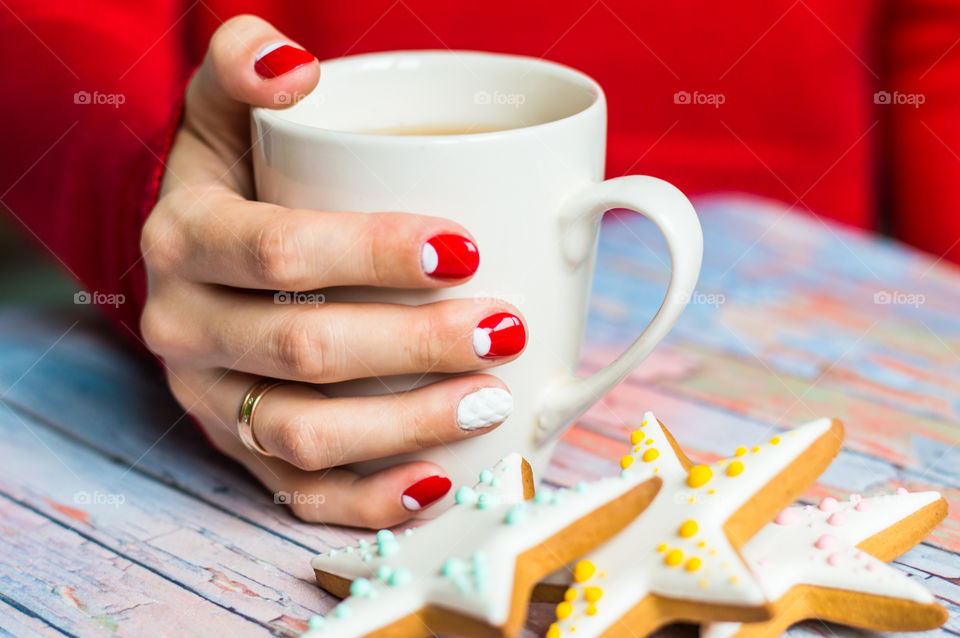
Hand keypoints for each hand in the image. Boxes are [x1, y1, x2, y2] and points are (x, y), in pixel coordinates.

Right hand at [139, 15, 525, 527]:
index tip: (465, 247)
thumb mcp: (225, 111)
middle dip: (414, 345)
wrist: (195, 261)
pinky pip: (297, 494)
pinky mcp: (237, 451)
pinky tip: (436, 482)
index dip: (372, 253)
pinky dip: (369, 500)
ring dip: (405, 426)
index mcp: (186, 239)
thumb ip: (243, 64)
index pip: (279, 252)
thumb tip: (294, 63)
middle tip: (503, 329)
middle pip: (303, 349)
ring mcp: (211, 400)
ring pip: (303, 434)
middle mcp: (186, 327)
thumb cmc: (236, 181)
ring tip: (491, 400)